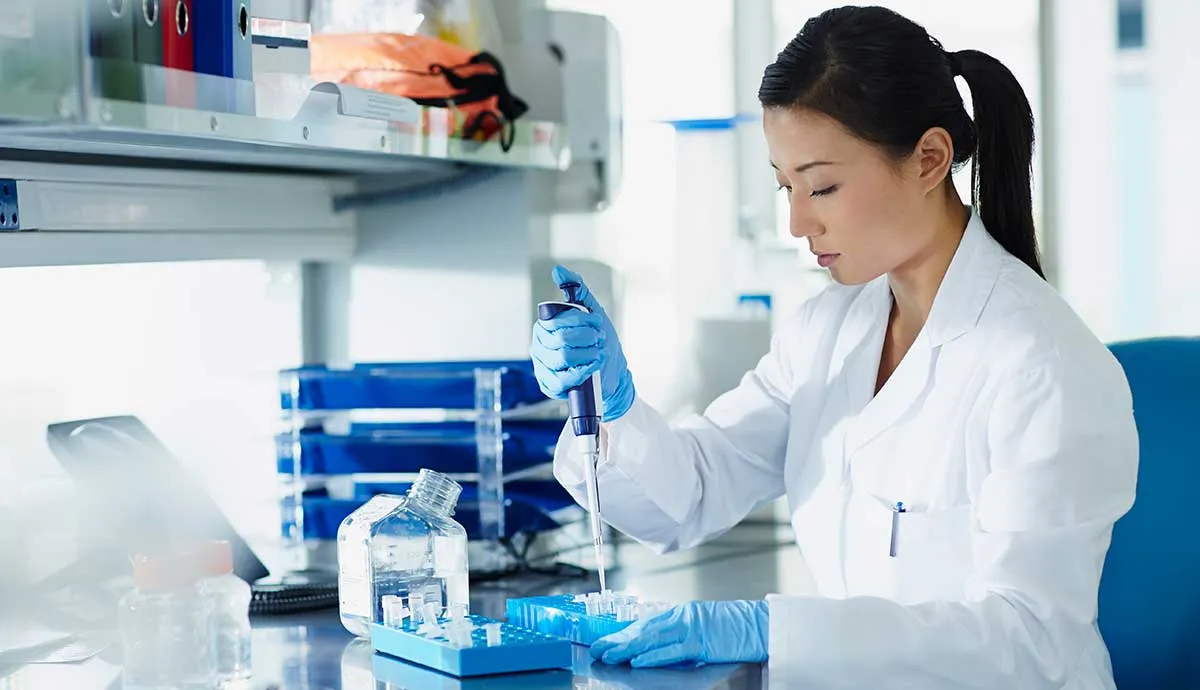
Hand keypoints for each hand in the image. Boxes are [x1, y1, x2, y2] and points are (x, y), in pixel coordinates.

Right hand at [530, 265, 635, 421]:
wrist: (612, 373)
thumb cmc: (599, 342)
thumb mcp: (593, 312)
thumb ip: (577, 290)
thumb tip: (558, 270)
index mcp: (545, 326)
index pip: (557, 320)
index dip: (581, 320)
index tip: (597, 322)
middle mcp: (539, 346)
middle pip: (561, 339)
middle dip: (587, 338)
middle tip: (599, 339)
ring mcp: (543, 367)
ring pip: (563, 358)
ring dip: (588, 354)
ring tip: (599, 353)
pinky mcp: (550, 386)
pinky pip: (562, 380)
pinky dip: (583, 372)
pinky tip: (594, 367)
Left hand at [590, 600, 768, 667]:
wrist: (761, 624)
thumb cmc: (736, 628)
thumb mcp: (703, 625)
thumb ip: (681, 632)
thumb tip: (657, 645)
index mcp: (682, 613)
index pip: (646, 623)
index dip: (624, 632)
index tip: (606, 641)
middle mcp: (683, 617)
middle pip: (643, 628)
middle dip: (619, 640)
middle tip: (597, 649)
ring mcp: (692, 627)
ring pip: (652, 638)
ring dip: (628, 648)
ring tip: (608, 655)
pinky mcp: (702, 641)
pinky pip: (672, 650)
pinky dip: (653, 655)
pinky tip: (637, 660)